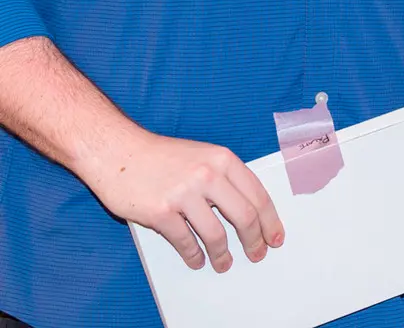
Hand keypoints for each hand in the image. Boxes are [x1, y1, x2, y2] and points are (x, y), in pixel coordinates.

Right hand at [82, 129, 283, 272]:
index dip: (270, 220)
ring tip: (224, 264)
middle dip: (254, 240)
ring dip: (223, 255)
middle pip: (244, 216)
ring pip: (216, 234)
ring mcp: (183, 193)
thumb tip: (248, 209)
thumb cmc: (161, 156)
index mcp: (223, 160)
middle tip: (257, 254)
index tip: (275, 237)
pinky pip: (185, 242)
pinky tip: (197, 260)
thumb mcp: (203, 155)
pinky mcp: (160, 211)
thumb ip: (224, 177)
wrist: (118, 150)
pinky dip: (194, 256)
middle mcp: (207, 175)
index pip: (258, 195)